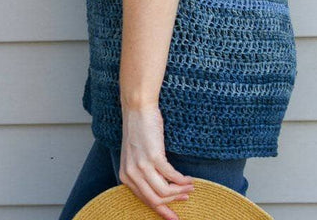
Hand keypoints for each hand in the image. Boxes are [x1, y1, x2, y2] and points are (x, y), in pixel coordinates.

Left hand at [119, 102, 194, 219]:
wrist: (138, 108)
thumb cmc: (139, 129)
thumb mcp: (135, 155)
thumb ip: (142, 173)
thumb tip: (160, 189)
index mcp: (125, 175)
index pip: (145, 200)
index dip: (161, 210)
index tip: (174, 217)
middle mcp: (132, 174)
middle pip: (155, 199)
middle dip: (173, 204)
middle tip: (186, 200)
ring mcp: (142, 166)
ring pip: (164, 191)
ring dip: (180, 191)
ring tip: (190, 187)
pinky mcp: (153, 157)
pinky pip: (171, 177)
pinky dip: (181, 181)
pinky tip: (188, 179)